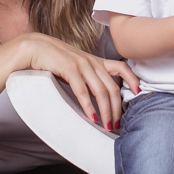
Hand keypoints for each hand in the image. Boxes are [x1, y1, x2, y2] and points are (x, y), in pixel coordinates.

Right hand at [24, 34, 138, 131]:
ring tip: (107, 126)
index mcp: (95, 61)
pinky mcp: (69, 69)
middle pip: (112, 87)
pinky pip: (83, 91)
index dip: (132, 79)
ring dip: (106, 111)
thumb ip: (89, 78)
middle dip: (117, 108)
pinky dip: (89, 106)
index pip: (121, 67)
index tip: (138, 93)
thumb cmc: (54, 60)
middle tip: (116, 124)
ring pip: (101, 91)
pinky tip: (92, 117)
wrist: (34, 47)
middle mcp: (92, 62)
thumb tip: (98, 97)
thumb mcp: (77, 67)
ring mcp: (81, 64)